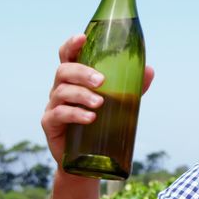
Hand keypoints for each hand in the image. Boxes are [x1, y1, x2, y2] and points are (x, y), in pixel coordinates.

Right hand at [41, 34, 154, 166]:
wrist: (86, 162)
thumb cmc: (101, 127)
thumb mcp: (119, 104)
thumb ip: (132, 87)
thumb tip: (148, 70)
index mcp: (74, 80)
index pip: (68, 56)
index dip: (72, 44)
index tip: (82, 37)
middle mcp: (60, 89)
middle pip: (63, 71)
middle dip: (82, 73)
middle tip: (101, 81)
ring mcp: (53, 106)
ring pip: (62, 92)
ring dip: (82, 95)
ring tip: (100, 104)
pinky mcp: (50, 124)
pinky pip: (58, 114)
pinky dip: (75, 114)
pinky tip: (90, 118)